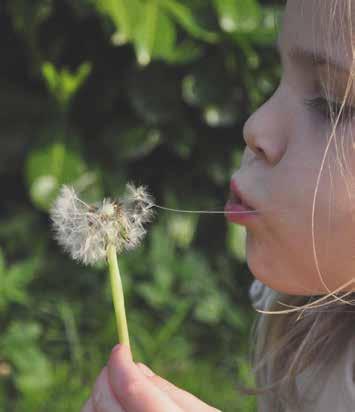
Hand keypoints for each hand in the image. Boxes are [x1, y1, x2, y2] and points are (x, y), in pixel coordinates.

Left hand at [81, 344, 221, 411]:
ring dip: (97, 399)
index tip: (120, 348)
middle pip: (105, 404)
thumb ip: (168, 391)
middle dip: (106, 377)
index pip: (132, 389)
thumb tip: (137, 367)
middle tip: (116, 364)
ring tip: (113, 389)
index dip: (121, 363)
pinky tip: (112, 411)